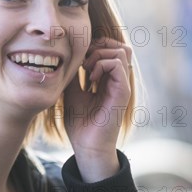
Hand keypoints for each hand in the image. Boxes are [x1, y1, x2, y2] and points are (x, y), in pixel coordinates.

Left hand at [63, 37, 132, 182]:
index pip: (112, 49)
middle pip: (120, 46)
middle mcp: (118, 81)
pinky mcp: (123, 92)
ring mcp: (122, 86)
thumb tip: (68, 57)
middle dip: (99, 46)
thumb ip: (74, 74)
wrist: (86, 145)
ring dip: (99, 55)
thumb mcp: (72, 92)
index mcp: (109, 80)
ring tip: (86, 70)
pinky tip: (91, 78)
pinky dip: (102, 65)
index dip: (95, 46)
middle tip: (83, 61)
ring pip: (122, 51)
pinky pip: (118, 65)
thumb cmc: (80, 122)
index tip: (79, 60)